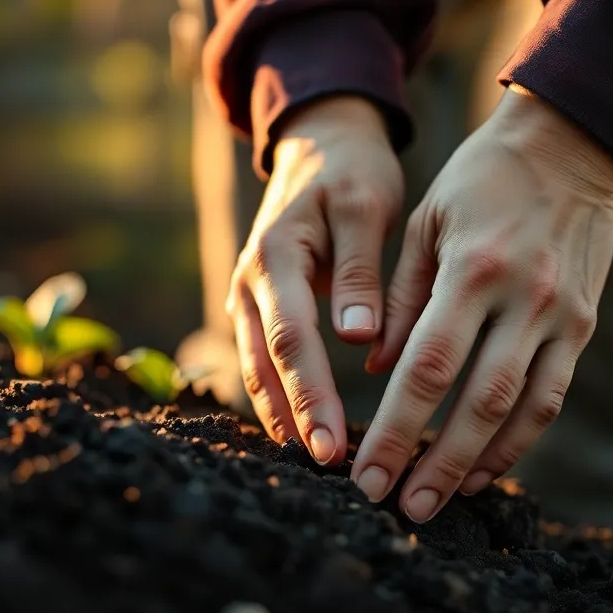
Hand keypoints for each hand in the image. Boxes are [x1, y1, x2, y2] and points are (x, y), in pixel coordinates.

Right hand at [227, 95, 403, 463]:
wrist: (320, 144)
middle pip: (265, 363)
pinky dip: (279, 396)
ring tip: (313, 463)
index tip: (332, 444)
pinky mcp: (259, 306)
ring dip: (281, 415)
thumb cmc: (351, 172)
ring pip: (255, 368)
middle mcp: (250, 281)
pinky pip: (262, 359)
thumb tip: (358, 338)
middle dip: (294, 419)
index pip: (291, 338)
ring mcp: (248, 296)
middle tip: (327, 469)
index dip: (309, 394)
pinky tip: (303, 430)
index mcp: (275, 255)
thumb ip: (358, 270)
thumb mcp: (364, 205)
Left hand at [351, 88, 612, 520]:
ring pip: (523, 411)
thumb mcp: (425, 222)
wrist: (569, 147)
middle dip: (435, 464)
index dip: (397, 428)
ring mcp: (563, 316)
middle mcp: (525, 299)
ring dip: (479, 465)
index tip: (366, 471)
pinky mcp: (583, 326)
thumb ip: (400, 298)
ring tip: (440, 502)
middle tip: (400, 507)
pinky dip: (520, 439)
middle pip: (477, 403)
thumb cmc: (480, 181)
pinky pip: (552, 396)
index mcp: (474, 270)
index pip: (429, 367)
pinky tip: (486, 467)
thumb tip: (378, 367)